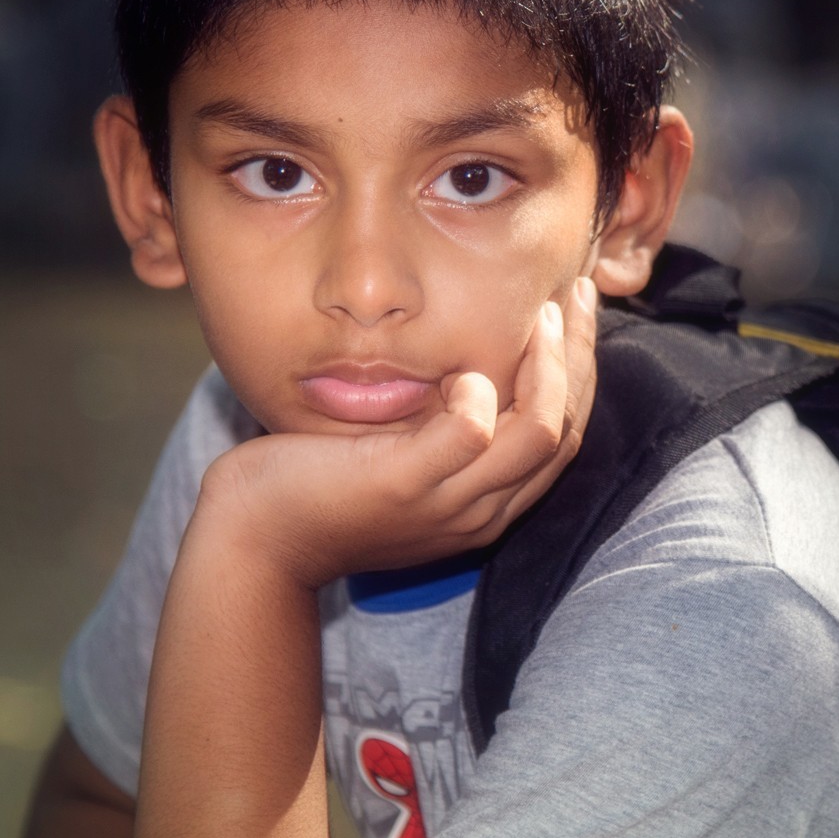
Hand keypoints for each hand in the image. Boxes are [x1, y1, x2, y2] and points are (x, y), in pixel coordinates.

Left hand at [195, 277, 599, 588]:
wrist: (257, 542)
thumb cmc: (318, 490)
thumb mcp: (401, 463)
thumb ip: (440, 431)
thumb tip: (469, 367)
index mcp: (488, 508)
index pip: (564, 438)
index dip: (579, 373)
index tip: (576, 316)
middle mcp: (482, 512)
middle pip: (564, 430)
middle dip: (581, 357)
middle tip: (581, 295)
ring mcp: (446, 503)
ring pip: (539, 431)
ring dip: (551, 365)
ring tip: (543, 313)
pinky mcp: (404, 484)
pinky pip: (471, 432)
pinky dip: (477, 393)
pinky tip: (462, 369)